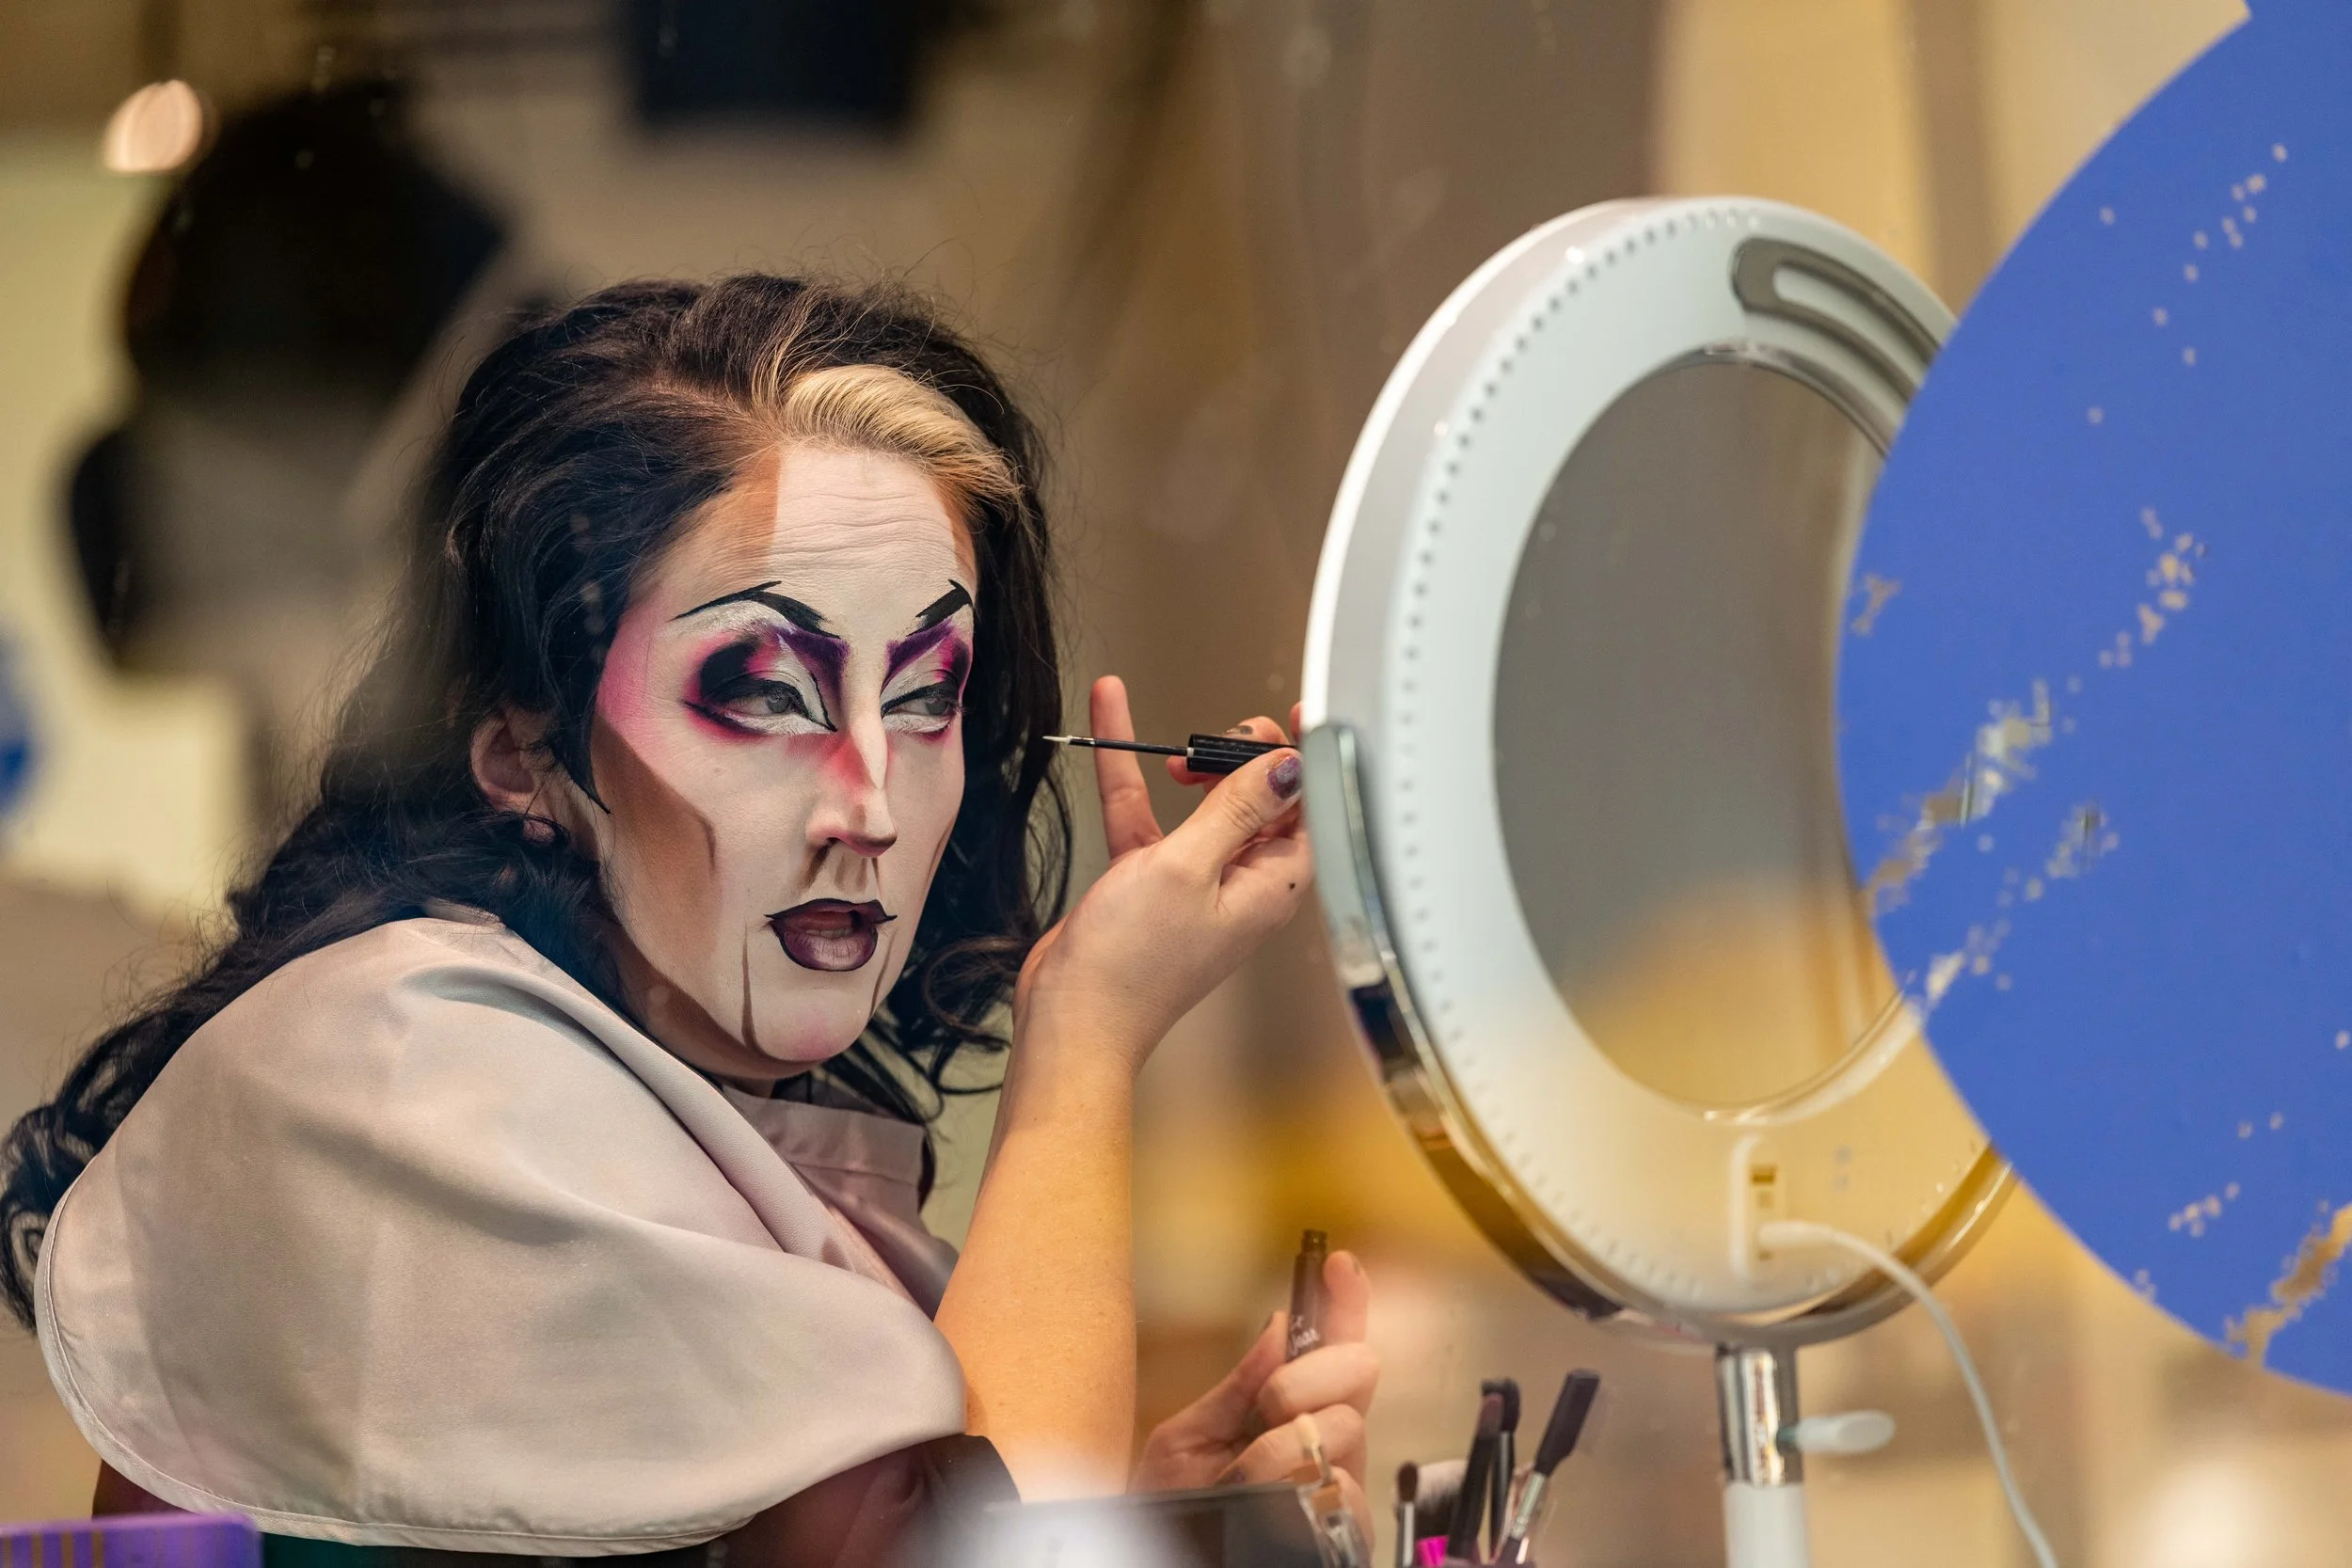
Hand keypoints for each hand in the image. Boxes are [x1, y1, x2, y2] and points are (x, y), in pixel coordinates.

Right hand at [1012, 676, 1310, 1077]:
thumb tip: (1288, 766)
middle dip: (1241, 757)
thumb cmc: (1132, 966)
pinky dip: (1131, 773)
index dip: (1306, 760)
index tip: (1300, 716)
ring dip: (1188, 762)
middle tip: (1217, 735)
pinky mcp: (1150, 880)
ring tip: (1170, 741)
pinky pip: (1148, 815)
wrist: (1073, 1018)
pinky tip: (1112, 723)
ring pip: (1203, 803)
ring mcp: (1197, 881)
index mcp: (1272, 886)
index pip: (1308, 810)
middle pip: (1259, 800)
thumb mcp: (1188, 868)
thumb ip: (1238, 809)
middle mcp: (1242, 883)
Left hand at [1132, 1250, 1377, 1541]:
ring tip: (1244, 1475)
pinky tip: (1272, 1500)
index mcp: (1291, 1412)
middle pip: (1358, 1371)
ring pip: (1346, 1428)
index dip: (1343, 1302)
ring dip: (1284, 1444)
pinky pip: (1347, 1491)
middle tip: (1268, 1404)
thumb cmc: (1170, 1508)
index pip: (1332, 1348)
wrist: (1163, 1559)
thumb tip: (1279, 1327)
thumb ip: (1234, 1389)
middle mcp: (1325, 1442)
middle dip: (1307, 1376)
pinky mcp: (1345, 1531)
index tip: (1336, 1263)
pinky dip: (1299, 1488)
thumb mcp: (1185, 1439)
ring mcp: (1339, 1484)